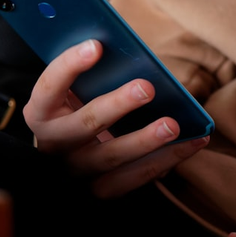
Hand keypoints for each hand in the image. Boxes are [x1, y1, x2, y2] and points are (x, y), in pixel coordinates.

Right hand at [23, 39, 208, 197]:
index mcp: (41, 112)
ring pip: (111, 157)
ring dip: (146, 140)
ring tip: (174, 124)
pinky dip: (168, 159)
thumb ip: (94, 76)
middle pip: (84, 125)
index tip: (97, 45)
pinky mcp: (100, 191)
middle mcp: (52, 145)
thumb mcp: (77, 93)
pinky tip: (193, 142)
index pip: (49, 87)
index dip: (69, 65)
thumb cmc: (81, 110)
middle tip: (147, 87)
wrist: (70, 161)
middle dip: (117, 105)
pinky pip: (135, 178)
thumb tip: (131, 53)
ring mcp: (76, 172)